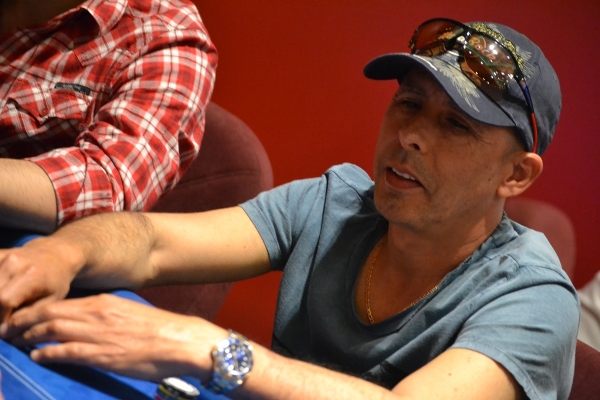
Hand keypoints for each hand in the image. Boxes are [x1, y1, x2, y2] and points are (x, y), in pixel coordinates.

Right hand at [0, 237, 77, 321]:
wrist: (53, 255)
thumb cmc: (54, 283)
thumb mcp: (50, 302)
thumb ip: (27, 316)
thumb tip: (4, 332)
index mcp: (32, 275)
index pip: (3, 300)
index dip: (0, 319)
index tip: (5, 329)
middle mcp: (13, 262)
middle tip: (4, 321)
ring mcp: (2, 256)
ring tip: (4, 309)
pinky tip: (1, 299)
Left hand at [0, 294, 226, 381]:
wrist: (180, 341)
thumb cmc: (159, 330)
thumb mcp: (129, 314)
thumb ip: (106, 316)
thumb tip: (87, 322)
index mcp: (105, 302)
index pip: (61, 303)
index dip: (36, 310)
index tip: (21, 316)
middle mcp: (98, 313)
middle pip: (51, 313)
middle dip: (25, 321)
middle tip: (8, 328)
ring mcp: (100, 333)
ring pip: (54, 329)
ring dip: (30, 335)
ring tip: (15, 341)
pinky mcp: (104, 354)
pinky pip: (68, 351)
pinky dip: (49, 352)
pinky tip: (37, 355)